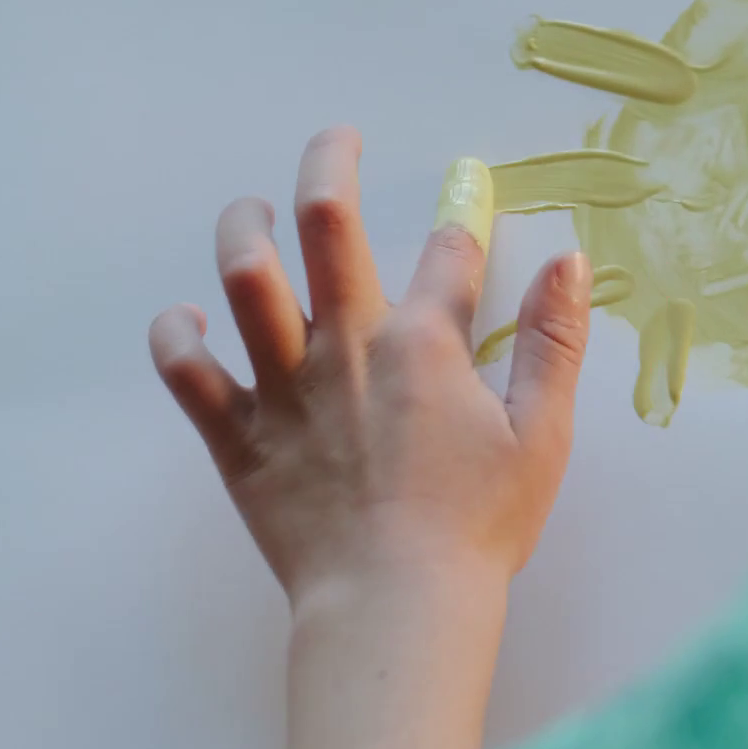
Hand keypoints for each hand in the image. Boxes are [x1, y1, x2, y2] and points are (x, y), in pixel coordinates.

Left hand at [148, 126, 590, 599]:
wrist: (395, 606)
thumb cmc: (478, 528)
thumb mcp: (542, 435)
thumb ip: (555, 341)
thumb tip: (569, 259)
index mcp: (424, 344)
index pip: (449, 252)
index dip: (464, 214)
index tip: (467, 188)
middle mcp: (346, 345)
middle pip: (326, 222)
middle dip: (330, 163)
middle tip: (337, 142)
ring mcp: (284, 387)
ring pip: (243, 276)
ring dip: (242, 227)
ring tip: (251, 213)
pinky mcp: (238, 436)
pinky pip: (187, 371)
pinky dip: (178, 336)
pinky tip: (186, 319)